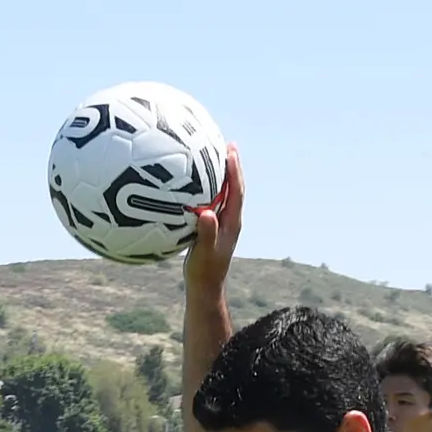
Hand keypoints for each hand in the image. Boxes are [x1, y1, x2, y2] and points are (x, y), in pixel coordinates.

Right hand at [186, 145, 244, 284]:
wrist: (205, 286)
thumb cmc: (204, 271)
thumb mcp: (204, 253)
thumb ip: (206, 234)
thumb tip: (207, 214)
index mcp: (232, 222)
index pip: (236, 191)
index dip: (234, 171)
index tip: (230, 151)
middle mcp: (230, 219)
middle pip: (234, 187)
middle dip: (232, 166)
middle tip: (227, 145)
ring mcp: (222, 222)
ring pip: (224, 193)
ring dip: (221, 174)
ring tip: (215, 156)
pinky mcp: (212, 226)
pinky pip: (212, 200)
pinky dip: (208, 187)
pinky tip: (195, 182)